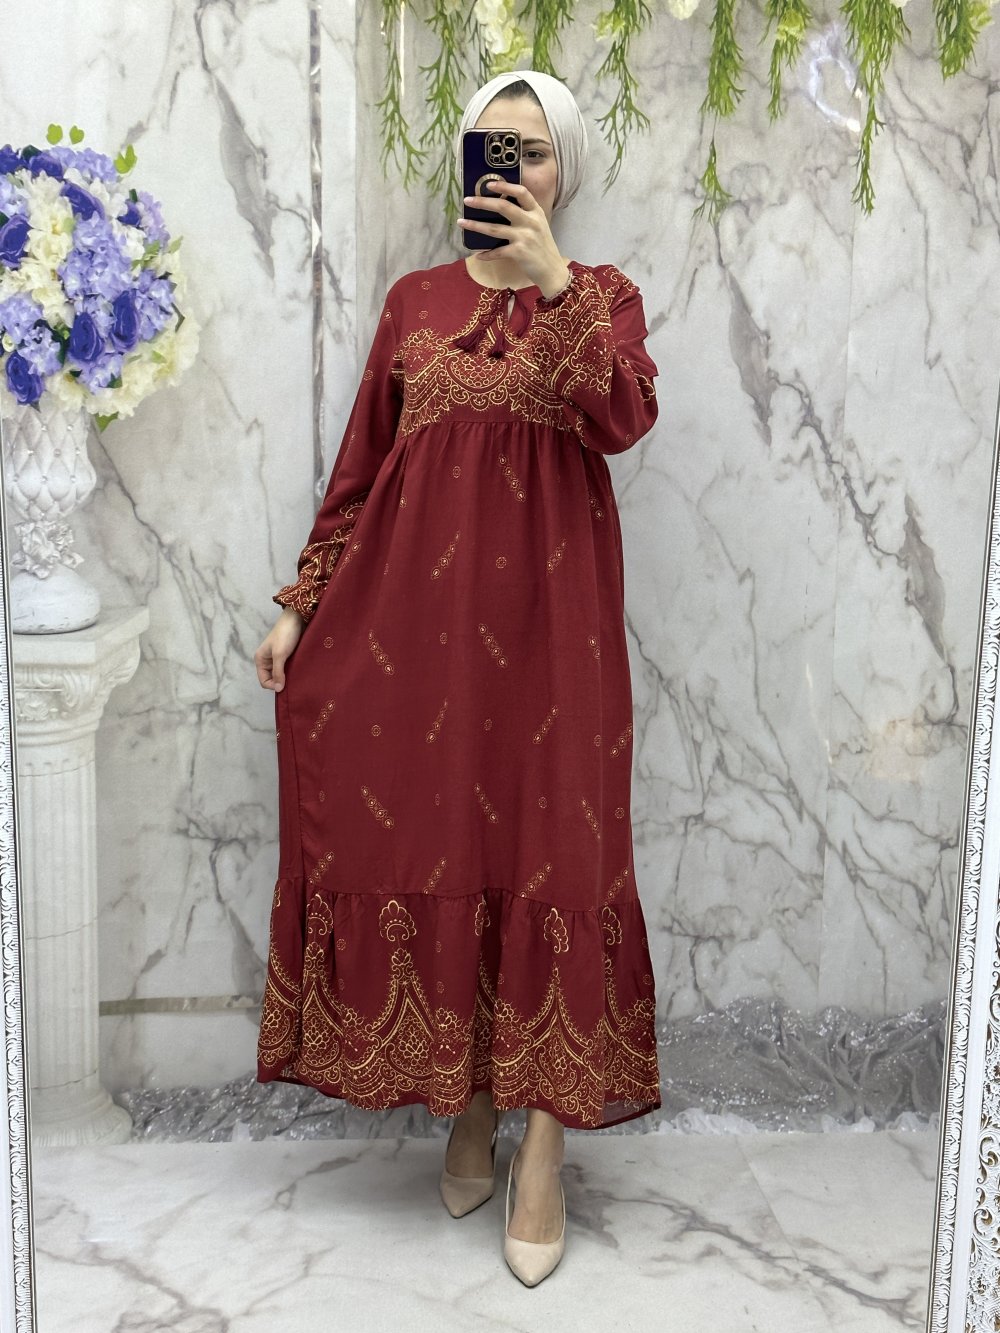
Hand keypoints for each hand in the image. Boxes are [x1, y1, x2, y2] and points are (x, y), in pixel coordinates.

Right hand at [254, 607, 304, 691]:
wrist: (296, 619)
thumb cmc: (285, 635)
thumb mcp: (280, 655)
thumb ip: (278, 672)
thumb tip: (279, 689)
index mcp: (260, 660)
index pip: (264, 681)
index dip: (273, 685)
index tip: (285, 685)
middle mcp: (267, 660)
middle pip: (272, 679)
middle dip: (280, 682)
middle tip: (292, 681)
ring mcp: (277, 658)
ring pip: (280, 674)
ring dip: (287, 677)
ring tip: (296, 677)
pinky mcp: (286, 655)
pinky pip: (287, 668)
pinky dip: (291, 671)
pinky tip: (298, 672)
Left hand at [458, 181, 569, 297]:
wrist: (552, 270)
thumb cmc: (543, 247)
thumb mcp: (539, 225)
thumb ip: (525, 215)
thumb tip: (501, 206)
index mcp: (536, 212)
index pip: (521, 192)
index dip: (505, 186)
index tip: (489, 183)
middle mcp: (530, 222)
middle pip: (503, 206)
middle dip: (483, 202)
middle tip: (467, 200)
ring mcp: (524, 237)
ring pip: (494, 228)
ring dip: (475, 225)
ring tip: (462, 223)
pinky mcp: (519, 253)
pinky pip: (497, 251)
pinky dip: (487, 254)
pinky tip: (478, 255)